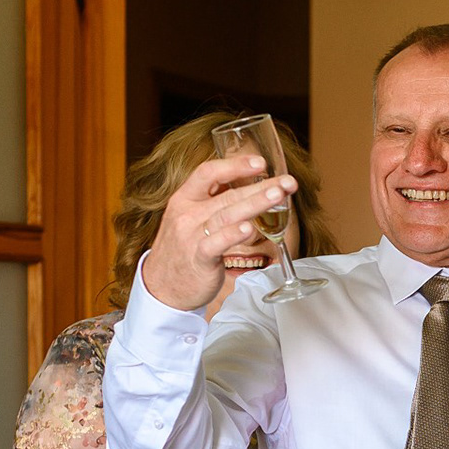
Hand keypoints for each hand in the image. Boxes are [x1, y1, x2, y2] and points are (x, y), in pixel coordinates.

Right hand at [140, 156, 297, 312]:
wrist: (162, 285)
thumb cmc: (184, 248)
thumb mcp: (191, 217)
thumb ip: (213, 201)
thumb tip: (246, 183)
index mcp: (185, 198)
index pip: (208, 173)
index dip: (235, 165)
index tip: (261, 162)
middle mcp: (187, 214)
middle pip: (227, 195)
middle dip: (260, 187)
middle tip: (287, 182)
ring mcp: (191, 236)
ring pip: (226, 215)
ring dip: (254, 204)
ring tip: (278, 196)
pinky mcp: (199, 259)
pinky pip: (215, 244)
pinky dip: (232, 236)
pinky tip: (248, 228)